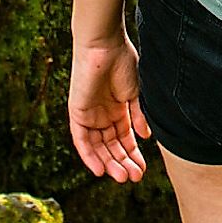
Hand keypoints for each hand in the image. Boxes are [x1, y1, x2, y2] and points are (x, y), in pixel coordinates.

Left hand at [68, 33, 150, 180]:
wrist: (104, 44)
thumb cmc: (122, 61)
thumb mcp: (135, 93)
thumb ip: (138, 116)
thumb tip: (145, 137)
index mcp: (118, 108)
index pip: (124, 138)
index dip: (133, 155)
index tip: (143, 169)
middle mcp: (102, 114)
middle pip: (111, 146)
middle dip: (123, 162)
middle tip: (134, 178)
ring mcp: (89, 114)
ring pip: (98, 147)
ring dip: (109, 163)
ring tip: (122, 177)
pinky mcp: (77, 113)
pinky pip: (81, 140)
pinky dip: (89, 155)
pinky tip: (100, 170)